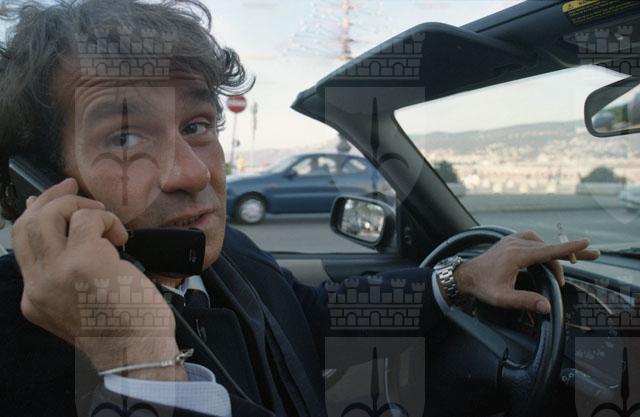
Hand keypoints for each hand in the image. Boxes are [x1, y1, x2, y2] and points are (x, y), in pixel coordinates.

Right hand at [12, 178, 184, 379]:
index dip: (35, 215)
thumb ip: (70, 273)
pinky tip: (122, 237)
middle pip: (26, 224)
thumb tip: (71, 232)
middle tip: (72, 188)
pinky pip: (89, 219)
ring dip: (78, 205)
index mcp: (36, 297)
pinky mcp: (85, 260)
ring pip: (49, 215)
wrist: (136, 352)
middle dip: (49, 198)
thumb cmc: (123, 329)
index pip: (22, 245)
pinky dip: (108, 219)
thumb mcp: (83, 304)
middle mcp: (38, 285)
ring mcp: (58, 272)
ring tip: (104, 218)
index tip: (47, 200)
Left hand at [452, 230, 599, 313]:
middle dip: (570, 253)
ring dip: (555, 254)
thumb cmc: (482, 287)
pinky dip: (543, 247)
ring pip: (543, 244)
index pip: (548, 251)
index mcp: (516, 256)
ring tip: (563, 268)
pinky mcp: (510, 241)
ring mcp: (512, 240)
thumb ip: (525, 301)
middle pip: (549, 248)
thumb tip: (547, 306)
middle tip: (593, 255)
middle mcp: (515, 244)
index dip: (568, 248)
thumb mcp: (502, 298)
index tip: (585, 243)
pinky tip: (546, 256)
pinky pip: (533, 240)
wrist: (465, 275)